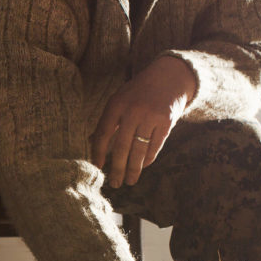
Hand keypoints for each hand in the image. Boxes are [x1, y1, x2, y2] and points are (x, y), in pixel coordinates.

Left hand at [91, 55, 197, 188]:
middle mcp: (133, 110)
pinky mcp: (166, 122)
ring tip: (130, 181)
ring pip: (139, 150)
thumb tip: (90, 142)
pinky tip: (142, 167)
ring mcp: (151, 116)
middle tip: (114, 183)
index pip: (103, 133)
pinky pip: (154, 147)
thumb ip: (107, 121)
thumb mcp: (120, 100)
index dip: (98, 152)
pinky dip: (147, 159)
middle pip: (121, 146)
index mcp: (117, 104)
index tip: (98, 167)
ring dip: (133, 169)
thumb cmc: (138, 92)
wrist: (169, 77)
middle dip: (117, 168)